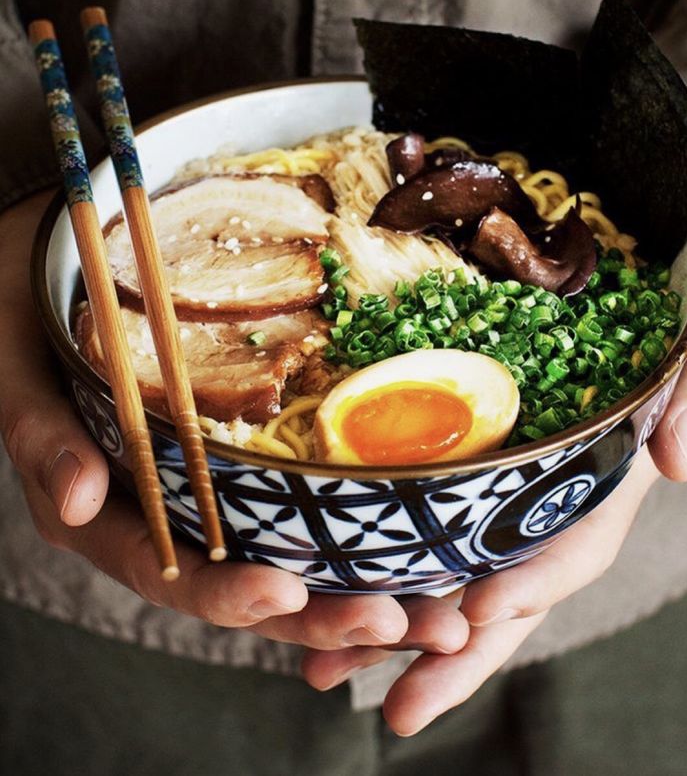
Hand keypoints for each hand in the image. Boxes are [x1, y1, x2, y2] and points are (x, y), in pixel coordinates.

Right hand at [0, 192, 469, 651]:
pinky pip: (300, 513)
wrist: (64, 271)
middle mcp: (171, 519)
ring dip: (358, 590)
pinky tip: (412, 546)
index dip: (227, 593)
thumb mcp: (24, 373)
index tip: (287, 592)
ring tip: (436, 610)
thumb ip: (44, 438)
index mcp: (112, 517)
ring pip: (287, 559)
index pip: (171, 574)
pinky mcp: (244, 466)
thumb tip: (81, 500)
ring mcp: (212, 496)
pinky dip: (353, 536)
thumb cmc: (35, 322)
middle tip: (402, 625)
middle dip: (323, 615)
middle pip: (248, 586)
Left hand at [303, 212, 686, 732]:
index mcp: (607, 478)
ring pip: (452, 565)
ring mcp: (503, 483)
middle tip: (401, 708)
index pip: (575, 546)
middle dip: (458, 653)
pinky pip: (420, 515)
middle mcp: (548, 495)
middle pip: (506, 587)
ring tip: (329, 669)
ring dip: (397, 624)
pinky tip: (329, 587)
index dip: (534, 583)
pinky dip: (380, 558)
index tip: (480, 614)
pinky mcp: (462, 458)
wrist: (629, 262)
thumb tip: (676, 464)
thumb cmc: (675, 302)